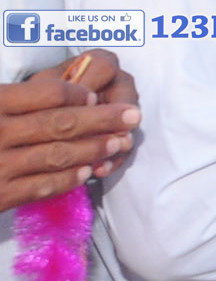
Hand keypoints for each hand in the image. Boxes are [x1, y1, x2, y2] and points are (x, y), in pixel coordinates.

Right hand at [0, 54, 141, 209]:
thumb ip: (17, 99)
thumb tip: (75, 94)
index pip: (47, 94)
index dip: (78, 94)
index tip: (97, 96)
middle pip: (60, 123)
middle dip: (103, 120)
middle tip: (133, 115)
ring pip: (57, 155)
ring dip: (94, 149)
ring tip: (118, 142)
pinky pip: (40, 187)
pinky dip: (67, 179)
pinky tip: (87, 172)